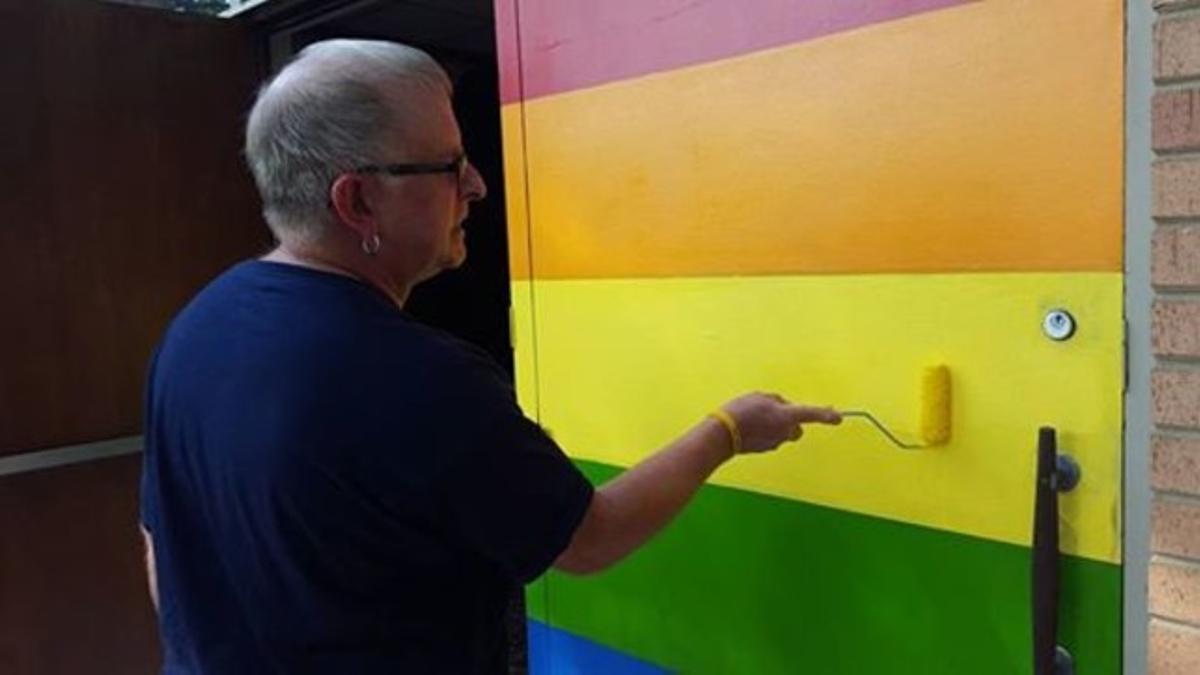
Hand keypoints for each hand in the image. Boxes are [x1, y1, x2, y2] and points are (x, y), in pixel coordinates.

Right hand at [721, 392, 841, 453]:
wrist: (723, 434)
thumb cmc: (741, 411)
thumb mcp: (760, 396)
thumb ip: (776, 400)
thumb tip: (781, 406)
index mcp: (787, 416)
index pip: (812, 414)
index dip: (826, 415)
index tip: (839, 417)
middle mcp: (785, 431)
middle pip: (796, 426)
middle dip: (788, 419)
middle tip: (771, 410)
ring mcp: (775, 442)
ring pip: (782, 432)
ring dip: (774, 425)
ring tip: (754, 417)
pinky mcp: (765, 449)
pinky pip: (770, 437)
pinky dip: (763, 432)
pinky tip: (749, 426)